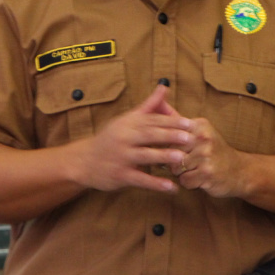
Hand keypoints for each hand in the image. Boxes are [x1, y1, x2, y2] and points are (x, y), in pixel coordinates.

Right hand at [76, 84, 192, 193]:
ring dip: (163, 157)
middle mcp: (125, 138)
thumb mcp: (127, 119)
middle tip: (190, 138)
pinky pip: (140, 180)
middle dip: (170, 136)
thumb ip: (149, 105)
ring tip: (181, 158)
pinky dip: (156, 184)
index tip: (190, 124)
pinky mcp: (120, 175)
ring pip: (145, 156)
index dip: (172, 121)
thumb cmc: (112, 138)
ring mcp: (122, 157)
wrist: (85, 160)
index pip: (153, 120)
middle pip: (150, 135)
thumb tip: (165, 86)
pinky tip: (171, 187)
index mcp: (129, 123)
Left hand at [173, 118, 247, 198]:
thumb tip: (158, 102)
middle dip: (175, 161)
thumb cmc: (213, 150)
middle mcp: (203, 137)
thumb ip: (177, 120)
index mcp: (199, 125)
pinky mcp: (207, 173)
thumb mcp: (199, 131)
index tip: (175, 149)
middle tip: (190, 161)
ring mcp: (206, 155)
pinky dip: (190, 183)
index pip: (169, 134)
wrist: (239, 170)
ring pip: (175, 168)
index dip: (168, 145)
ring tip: (196, 168)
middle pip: (170, 152)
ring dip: (182, 173)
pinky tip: (200, 178)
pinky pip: (184, 181)